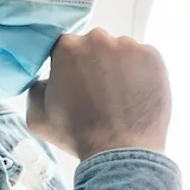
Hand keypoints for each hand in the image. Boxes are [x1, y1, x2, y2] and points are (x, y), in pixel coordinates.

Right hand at [26, 29, 170, 159]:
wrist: (120, 151)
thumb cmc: (77, 134)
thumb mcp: (38, 116)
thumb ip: (36, 89)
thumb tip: (47, 80)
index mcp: (67, 47)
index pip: (67, 50)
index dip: (71, 69)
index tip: (76, 86)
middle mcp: (98, 38)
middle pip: (95, 46)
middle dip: (95, 64)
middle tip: (99, 94)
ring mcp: (129, 46)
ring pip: (121, 51)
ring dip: (119, 68)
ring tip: (120, 98)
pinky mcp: (153, 57)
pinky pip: (144, 59)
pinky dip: (141, 73)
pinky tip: (135, 96)